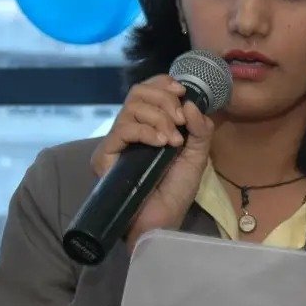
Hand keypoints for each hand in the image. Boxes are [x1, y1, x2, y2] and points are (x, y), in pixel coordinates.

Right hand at [91, 75, 213, 248]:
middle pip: (137, 92)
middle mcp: (130, 130)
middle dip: (164, 100)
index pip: (147, 91)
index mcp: (149, 126)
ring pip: (131, 107)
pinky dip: (146, 131)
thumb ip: (200, 128)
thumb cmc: (176, 192)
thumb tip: (190, 102)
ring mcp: (117, 142)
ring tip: (173, 140)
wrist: (162, 222)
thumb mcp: (197, 155)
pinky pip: (123, 129)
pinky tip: (161, 144)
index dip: (163, 84)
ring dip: (159, 117)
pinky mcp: (106, 155)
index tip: (182, 91)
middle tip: (180, 121)